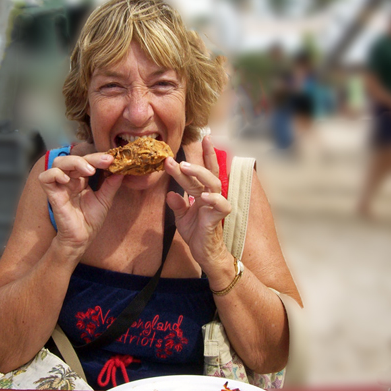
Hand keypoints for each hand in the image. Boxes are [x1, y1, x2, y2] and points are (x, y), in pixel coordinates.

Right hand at [38, 153, 123, 253]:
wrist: (82, 238)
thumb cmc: (91, 220)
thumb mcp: (105, 199)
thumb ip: (111, 184)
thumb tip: (121, 170)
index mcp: (81, 179)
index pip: (87, 161)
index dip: (98, 157)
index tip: (111, 159)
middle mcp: (70, 180)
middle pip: (72, 158)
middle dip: (89, 157)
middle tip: (104, 162)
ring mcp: (60, 186)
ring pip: (58, 163)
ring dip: (74, 162)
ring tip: (89, 171)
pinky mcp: (52, 195)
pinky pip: (45, 177)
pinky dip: (55, 174)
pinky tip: (67, 180)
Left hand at [164, 136, 231, 270]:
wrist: (204, 253)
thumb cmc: (196, 232)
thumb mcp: (181, 217)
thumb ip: (177, 204)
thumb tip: (170, 194)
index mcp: (202, 192)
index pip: (203, 170)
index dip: (204, 154)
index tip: (202, 138)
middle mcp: (211, 195)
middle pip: (208, 173)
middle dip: (197, 160)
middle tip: (178, 156)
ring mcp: (215, 205)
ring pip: (212, 183)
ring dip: (199, 174)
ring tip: (184, 167)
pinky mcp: (217, 218)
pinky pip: (221, 205)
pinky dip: (213, 199)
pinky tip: (204, 196)